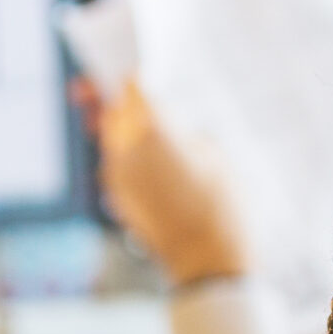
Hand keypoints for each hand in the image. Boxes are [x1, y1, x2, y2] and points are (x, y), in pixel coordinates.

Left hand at [81, 77, 246, 287]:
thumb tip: (168, 127)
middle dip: (121, 103)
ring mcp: (116, 176)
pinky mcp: (116, 198)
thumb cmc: (221, 204)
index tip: (140, 73)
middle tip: (130, 96)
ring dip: (123, 132)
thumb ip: (183, 130)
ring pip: (111, 140)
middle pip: (113, 111)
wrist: (207, 259)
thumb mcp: (214, 154)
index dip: (136, 78)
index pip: (131, 86)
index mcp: (152, 128)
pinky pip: (116, 166)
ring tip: (147, 133)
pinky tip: (151, 166)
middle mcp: (125, 149)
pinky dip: (127, 160)